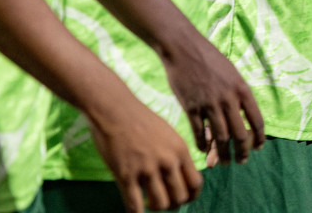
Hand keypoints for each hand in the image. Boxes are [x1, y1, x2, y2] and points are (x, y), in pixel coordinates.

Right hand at [86, 93, 203, 211]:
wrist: (115, 109)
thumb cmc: (141, 121)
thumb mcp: (169, 134)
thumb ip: (176, 155)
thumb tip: (180, 177)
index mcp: (180, 150)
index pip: (196, 184)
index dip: (191, 196)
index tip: (183, 198)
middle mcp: (167, 161)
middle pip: (180, 197)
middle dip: (172, 204)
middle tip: (162, 202)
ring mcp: (146, 169)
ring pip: (160, 205)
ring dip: (155, 209)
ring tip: (148, 203)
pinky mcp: (125, 174)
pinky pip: (135, 205)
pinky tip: (134, 210)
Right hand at [161, 31, 264, 164]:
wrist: (184, 48)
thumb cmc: (210, 59)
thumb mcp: (232, 73)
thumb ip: (238, 94)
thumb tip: (244, 115)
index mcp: (242, 89)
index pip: (256, 120)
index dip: (259, 137)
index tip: (259, 147)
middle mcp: (228, 99)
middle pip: (239, 134)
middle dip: (242, 151)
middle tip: (242, 161)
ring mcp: (209, 104)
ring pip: (220, 137)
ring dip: (223, 153)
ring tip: (224, 162)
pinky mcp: (191, 107)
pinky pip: (199, 132)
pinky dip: (203, 144)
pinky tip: (204, 151)